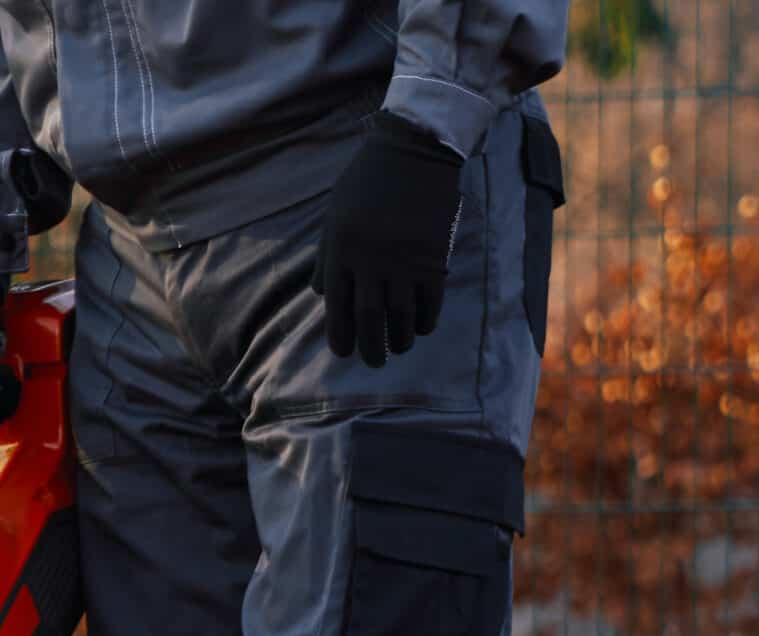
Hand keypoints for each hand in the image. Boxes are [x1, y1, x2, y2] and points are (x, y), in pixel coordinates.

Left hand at [313, 113, 467, 366]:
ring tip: (398, 348)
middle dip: (370, 346)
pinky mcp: (433, 255)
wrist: (414, 150)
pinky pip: (430, 300)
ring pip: (401, 314)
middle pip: (369, 318)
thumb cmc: (367, 181)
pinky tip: (421, 329)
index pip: (337, 307)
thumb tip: (325, 295)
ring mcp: (403, 259)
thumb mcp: (334, 215)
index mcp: (341, 251)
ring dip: (400, 338)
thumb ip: (328, 256)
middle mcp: (370, 260)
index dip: (340, 336)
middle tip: (374, 362)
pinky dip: (425, 320)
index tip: (343, 352)